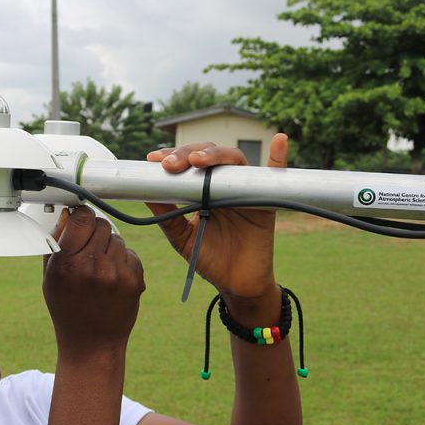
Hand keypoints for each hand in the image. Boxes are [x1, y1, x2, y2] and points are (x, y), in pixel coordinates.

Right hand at [43, 207, 144, 353]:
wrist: (92, 344)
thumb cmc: (67, 309)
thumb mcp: (50, 276)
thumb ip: (55, 242)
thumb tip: (68, 215)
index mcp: (66, 262)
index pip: (82, 217)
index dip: (82, 216)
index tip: (82, 220)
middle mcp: (91, 266)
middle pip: (102, 225)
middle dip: (96, 233)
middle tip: (90, 250)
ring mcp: (115, 273)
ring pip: (118, 239)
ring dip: (110, 248)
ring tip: (100, 269)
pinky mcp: (133, 280)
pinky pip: (131, 254)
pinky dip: (123, 262)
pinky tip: (113, 280)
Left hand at [145, 134, 288, 301]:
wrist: (235, 284)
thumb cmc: (210, 259)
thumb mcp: (181, 237)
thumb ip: (165, 215)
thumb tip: (144, 192)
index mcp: (202, 190)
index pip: (189, 163)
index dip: (173, 156)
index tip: (154, 159)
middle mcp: (223, 185)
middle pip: (209, 155)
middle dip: (188, 154)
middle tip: (170, 164)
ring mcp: (245, 190)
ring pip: (234, 160)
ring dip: (216, 155)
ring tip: (198, 160)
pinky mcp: (265, 202)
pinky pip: (275, 175)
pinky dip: (279, 156)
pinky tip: (280, 141)